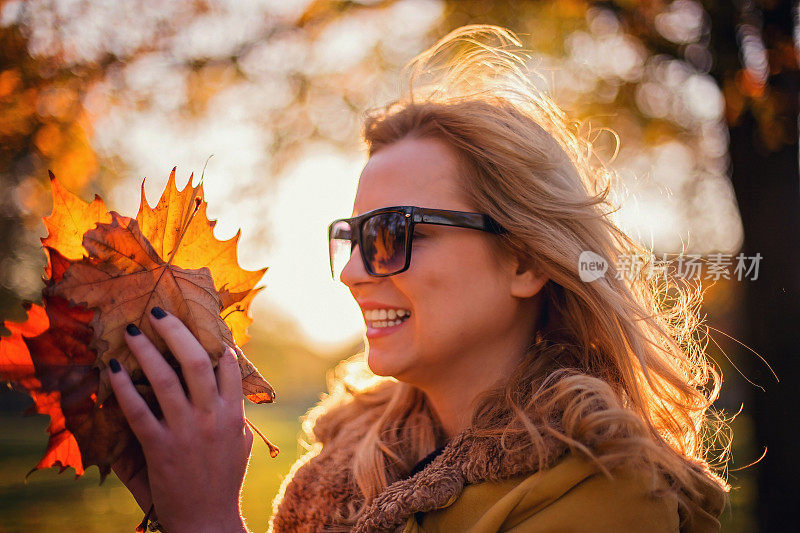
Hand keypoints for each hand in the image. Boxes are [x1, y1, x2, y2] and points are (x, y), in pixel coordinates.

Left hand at [106, 308, 252, 532]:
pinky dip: (123, 386)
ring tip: (132, 331)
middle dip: (176, 331)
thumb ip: (236, 412)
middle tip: (158, 314)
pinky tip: (112, 369)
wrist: (206, 520)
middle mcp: (212, 417)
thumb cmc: (223, 480)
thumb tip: (227, 384)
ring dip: (146, 349)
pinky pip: (138, 409)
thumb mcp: (240, 443)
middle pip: (196, 360)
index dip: (214, 343)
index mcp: (234, 415)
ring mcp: (185, 430)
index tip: (201, 327)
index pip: (227, 368)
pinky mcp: (159, 447)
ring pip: (165, 377)